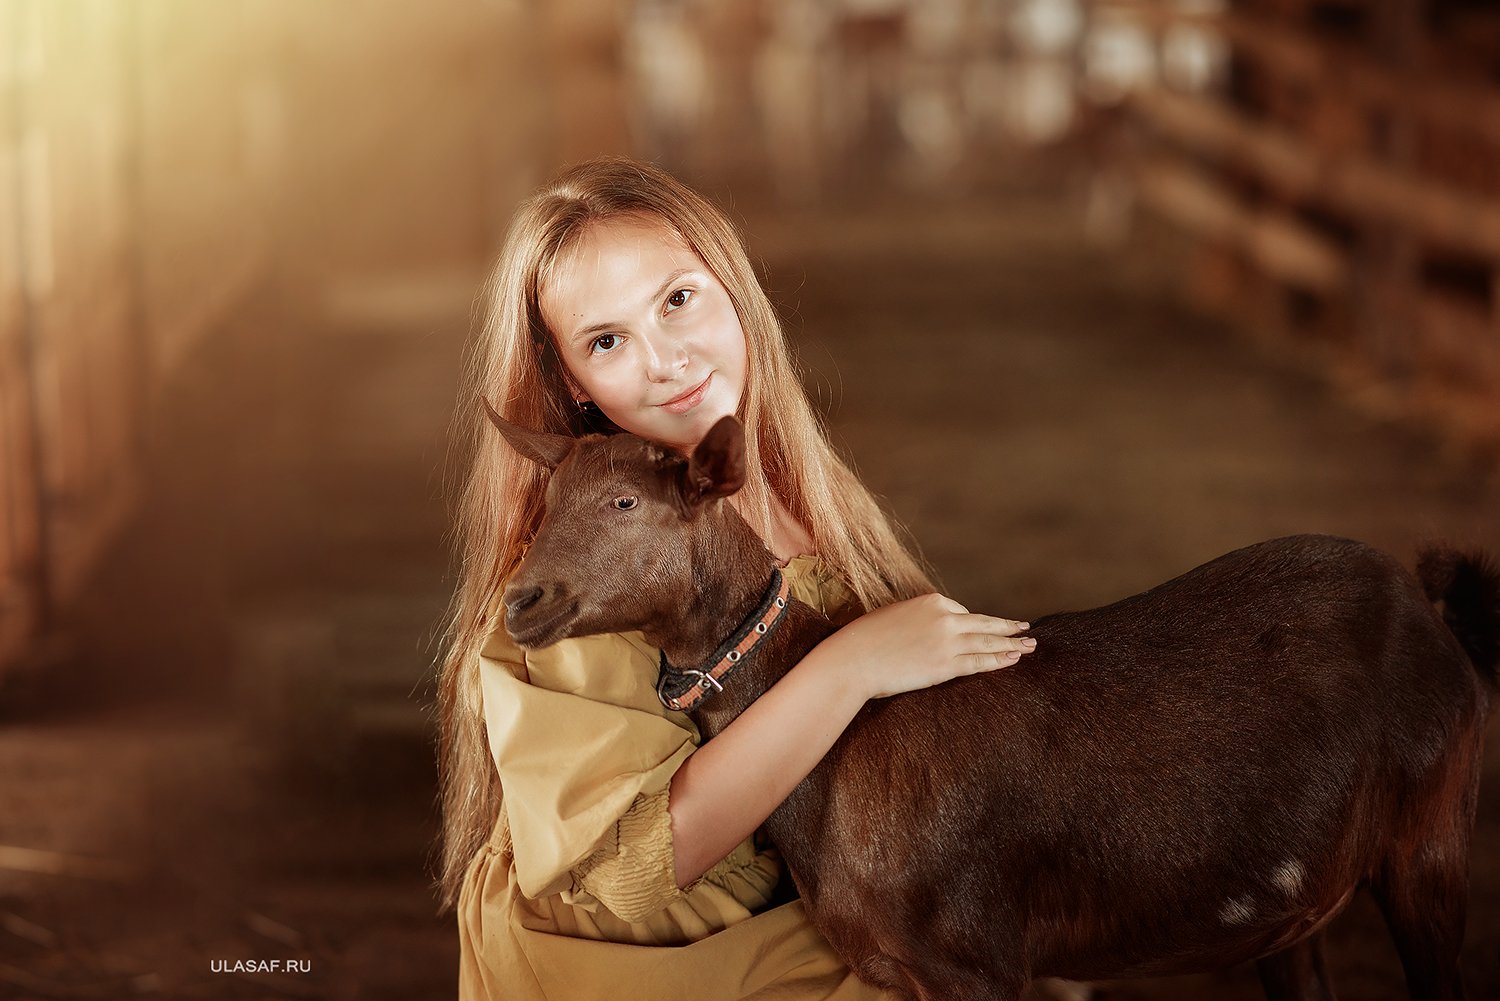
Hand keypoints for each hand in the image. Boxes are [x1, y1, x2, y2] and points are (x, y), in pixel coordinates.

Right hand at [822, 593, 1035, 700]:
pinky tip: (1013, 659)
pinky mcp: (946, 665)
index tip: (978, 631)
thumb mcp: (893, 616)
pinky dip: (1000, 660)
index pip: (960, 611)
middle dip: (1007, 626)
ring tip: (1030, 645)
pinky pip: (980, 662)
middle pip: (984, 623)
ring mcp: (948, 641)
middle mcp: (945, 617)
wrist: (854, 659)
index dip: (969, 624)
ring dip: (1012, 643)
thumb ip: (916, 620)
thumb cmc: (864, 640)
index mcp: (930, 601)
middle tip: (1025, 628)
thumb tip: (926, 632)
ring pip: (988, 642)